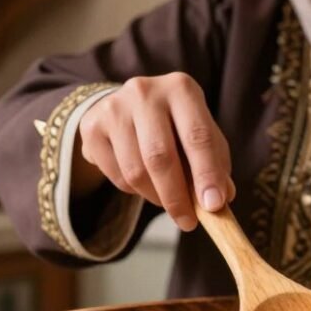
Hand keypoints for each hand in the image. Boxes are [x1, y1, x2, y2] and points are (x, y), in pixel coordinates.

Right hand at [74, 73, 234, 231]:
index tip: (214, 206)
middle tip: (188, 222)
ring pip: (135, 171)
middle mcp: (145, 92)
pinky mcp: (92, 127)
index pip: (197, 136)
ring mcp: (114, 107)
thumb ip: (215, 164)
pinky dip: (134, 190)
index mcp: (181, 88)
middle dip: (176, 197)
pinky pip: (116, 176)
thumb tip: (219, 200)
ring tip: (167, 200)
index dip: (206, 174)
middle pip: (160, 157)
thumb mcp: (201, 135)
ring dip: (155, 197)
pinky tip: (144, 182)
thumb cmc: (175, 125)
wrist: (129, 108)